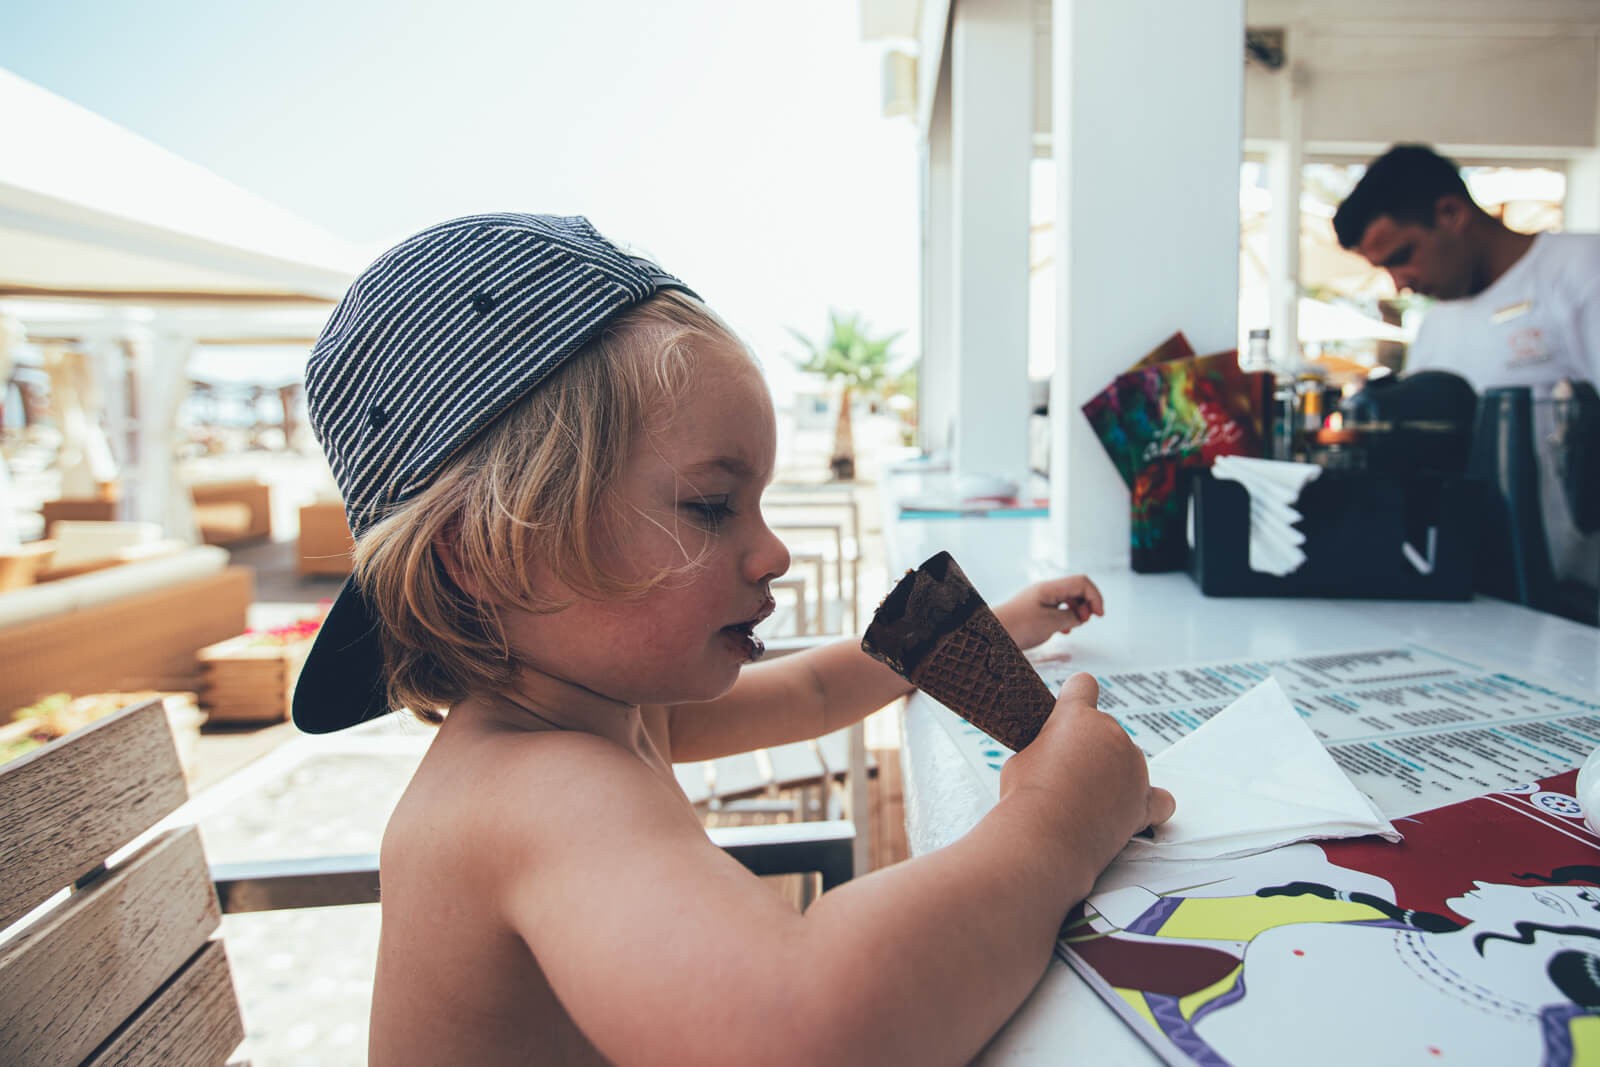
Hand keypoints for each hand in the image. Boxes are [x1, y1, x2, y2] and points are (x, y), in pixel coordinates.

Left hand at [993, 574, 1104, 650]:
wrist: (988, 634)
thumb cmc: (1014, 627)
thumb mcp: (1050, 623)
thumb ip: (1070, 617)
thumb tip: (1080, 616)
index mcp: (1049, 588)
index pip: (1082, 582)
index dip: (1095, 597)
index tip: (1099, 614)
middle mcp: (1044, 591)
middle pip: (1076, 590)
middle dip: (1086, 604)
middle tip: (1084, 621)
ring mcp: (1038, 600)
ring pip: (1067, 600)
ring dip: (1076, 612)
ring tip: (1073, 626)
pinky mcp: (1034, 611)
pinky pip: (1057, 609)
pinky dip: (1065, 618)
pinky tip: (1063, 630)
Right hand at [1000, 673, 1173, 871]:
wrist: (1042, 838)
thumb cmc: (1025, 798)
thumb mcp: (1022, 758)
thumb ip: (1045, 748)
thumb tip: (1052, 760)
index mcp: (1076, 716)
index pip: (1083, 686)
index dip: (1074, 696)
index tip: (1066, 711)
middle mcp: (1112, 734)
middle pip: (1105, 731)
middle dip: (1088, 749)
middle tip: (1062, 778)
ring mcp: (1133, 768)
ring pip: (1127, 762)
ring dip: (1112, 775)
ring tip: (1083, 803)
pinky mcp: (1143, 801)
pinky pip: (1160, 798)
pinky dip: (1148, 802)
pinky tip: (1133, 808)